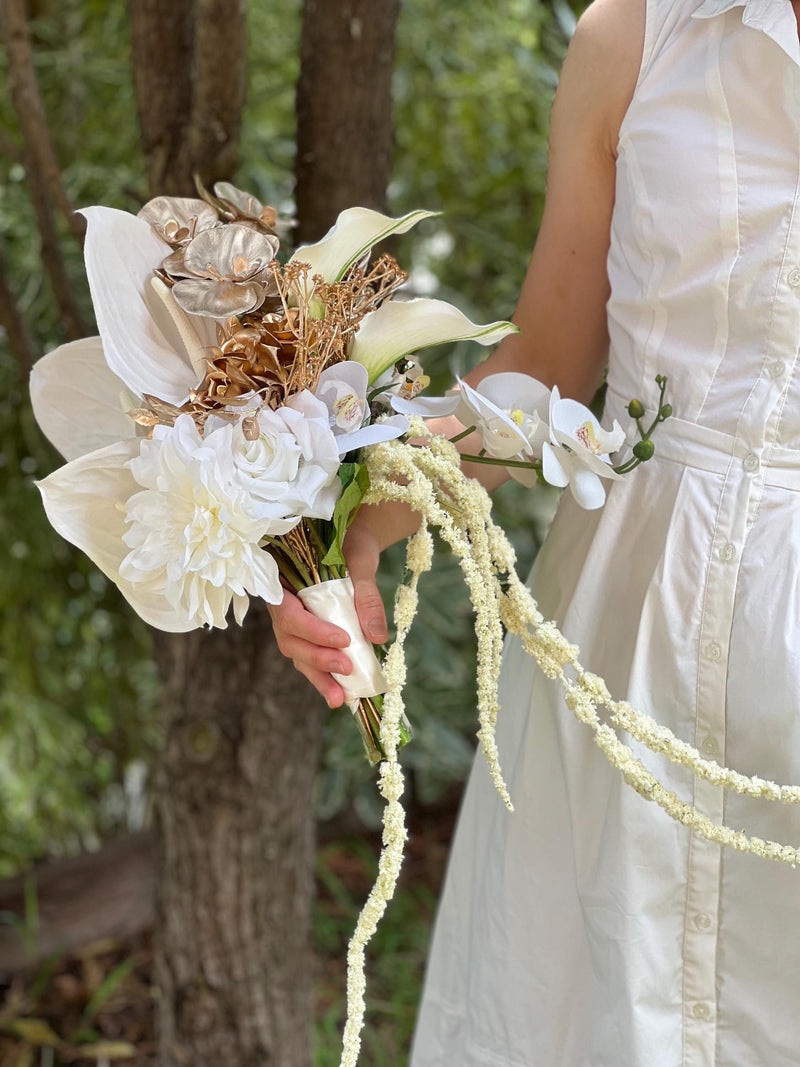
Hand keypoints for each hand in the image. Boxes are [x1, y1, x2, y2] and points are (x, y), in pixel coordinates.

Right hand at [268, 513, 388, 706]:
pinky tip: (341, 694)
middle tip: (347, 670)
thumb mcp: (360, 561)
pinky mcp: (309, 632)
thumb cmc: (351, 542)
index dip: (313, 631)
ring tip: (340, 698)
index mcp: (284, 581)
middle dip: (318, 659)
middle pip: (290, 640)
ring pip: (298, 654)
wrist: (353, 539)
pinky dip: (325, 676)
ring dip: (319, 677)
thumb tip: (377, 636)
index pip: (290, 613)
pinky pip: (310, 657)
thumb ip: (364, 595)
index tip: (344, 640)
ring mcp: (294, 621)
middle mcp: (283, 604)